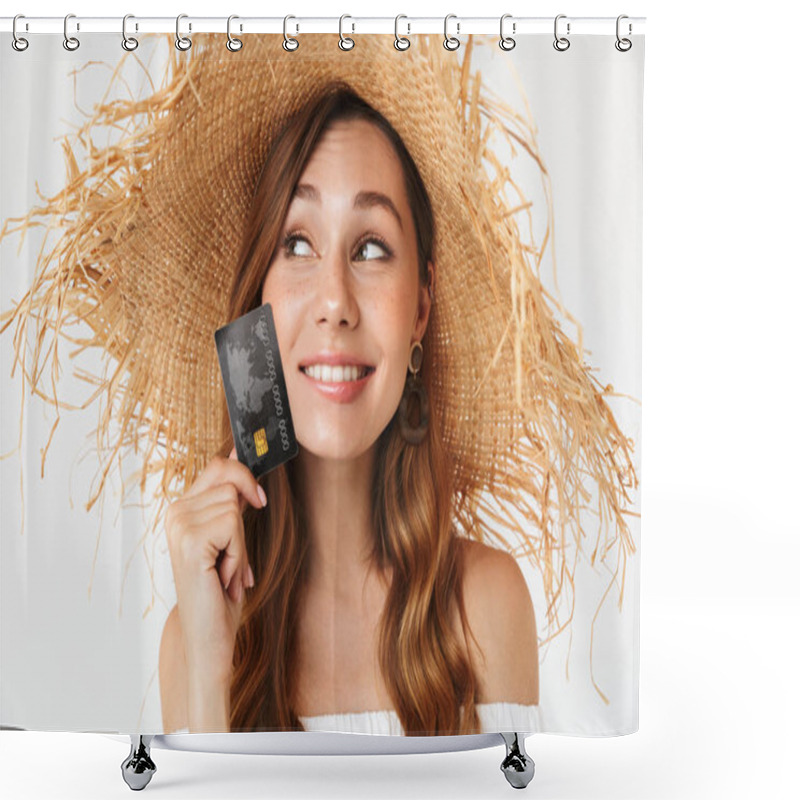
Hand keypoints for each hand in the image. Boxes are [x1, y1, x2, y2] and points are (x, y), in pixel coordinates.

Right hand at [165, 445, 266, 685]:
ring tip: (226, 569)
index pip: (218, 466)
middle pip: (231, 481)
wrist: (209, 632)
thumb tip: (238, 453)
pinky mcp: (190, 541)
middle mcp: (174, 512)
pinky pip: (234, 525)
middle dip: (244, 520)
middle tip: (233, 554)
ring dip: (241, 543)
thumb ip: (232, 497)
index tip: (258, 501)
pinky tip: (223, 576)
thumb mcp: (230, 535)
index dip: (245, 477)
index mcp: (182, 507)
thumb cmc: (221, 586)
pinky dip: (239, 554)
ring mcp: (178, 525)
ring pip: (235, 505)